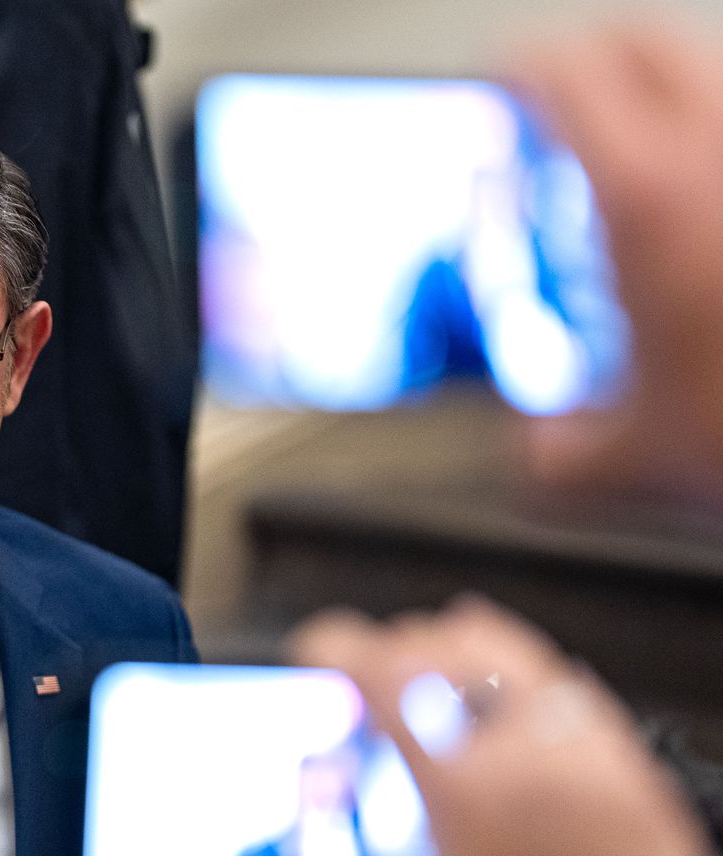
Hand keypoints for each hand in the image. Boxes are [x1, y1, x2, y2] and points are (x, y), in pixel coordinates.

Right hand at [292, 597, 722, 855]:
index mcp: (462, 793)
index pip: (384, 670)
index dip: (340, 645)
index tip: (323, 648)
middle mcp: (536, 766)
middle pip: (460, 646)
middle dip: (409, 647)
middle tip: (380, 670)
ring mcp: (601, 775)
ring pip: (535, 668)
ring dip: (480, 666)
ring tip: (451, 682)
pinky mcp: (648, 801)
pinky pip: (592, 716)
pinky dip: (550, 706)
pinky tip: (531, 733)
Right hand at [506, 21, 722, 505]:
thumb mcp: (641, 460)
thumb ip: (565, 454)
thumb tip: (545, 453)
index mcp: (648, 199)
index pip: (562, 78)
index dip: (519, 75)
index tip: (505, 92)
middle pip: (644, 43)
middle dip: (592, 62)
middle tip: (568, 102)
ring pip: (715, 73)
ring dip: (672, 99)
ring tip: (657, 161)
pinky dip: (719, 151)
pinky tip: (718, 214)